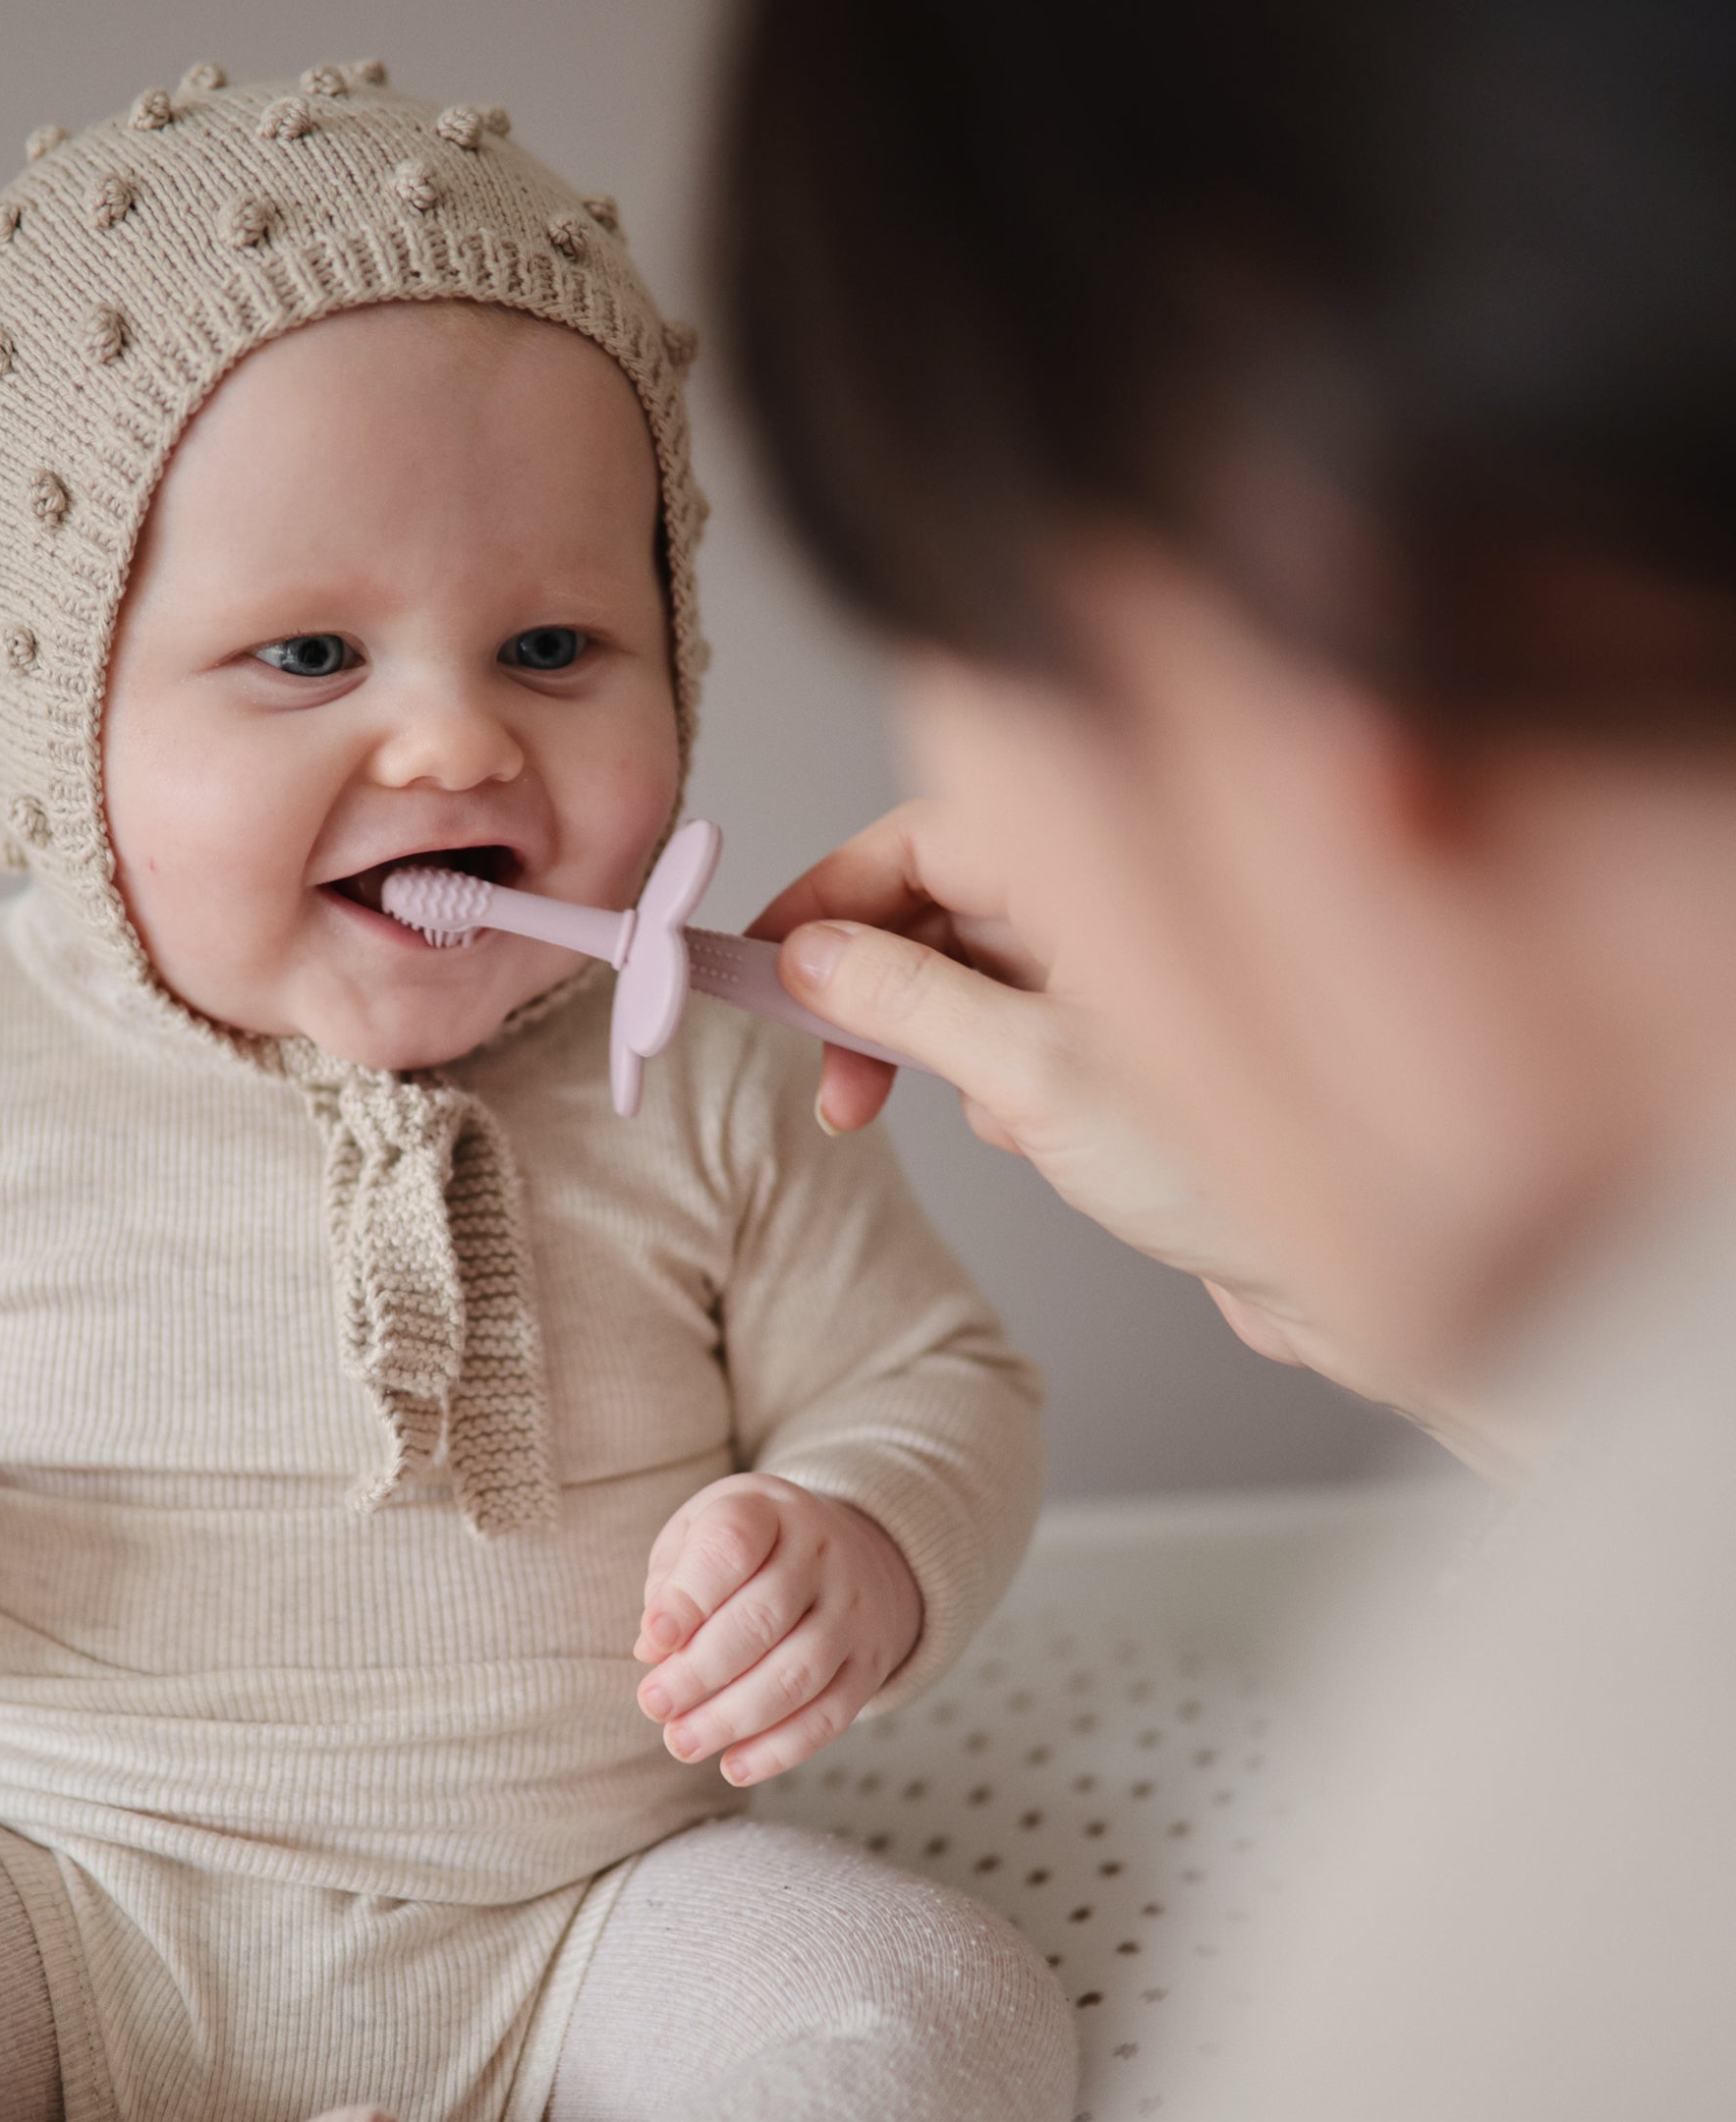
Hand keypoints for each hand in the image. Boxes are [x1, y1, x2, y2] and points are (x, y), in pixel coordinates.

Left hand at [631, 1475, 919, 1786]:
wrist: (851, 1550)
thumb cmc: (749, 1548)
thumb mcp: (702, 1532)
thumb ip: (671, 1582)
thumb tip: (652, 1649)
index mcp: (769, 1510)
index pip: (733, 1545)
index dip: (690, 1595)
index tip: (652, 1637)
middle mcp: (821, 1554)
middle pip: (764, 1617)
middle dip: (701, 1670)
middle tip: (653, 1704)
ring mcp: (852, 1610)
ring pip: (798, 1673)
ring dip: (734, 1718)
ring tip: (681, 1741)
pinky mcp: (870, 1663)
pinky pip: (831, 1715)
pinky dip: (780, 1749)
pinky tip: (733, 1765)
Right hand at [748, 800, 1308, 1329]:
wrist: (1356, 1283)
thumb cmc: (1238, 1167)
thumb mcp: (1035, 1076)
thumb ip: (908, 1003)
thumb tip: (808, 958)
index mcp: (1101, 870)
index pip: (924, 838)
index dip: (832, 893)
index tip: (765, 961)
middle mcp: (1106, 906)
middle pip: (935, 905)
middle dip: (875, 990)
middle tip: (834, 1078)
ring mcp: (1113, 975)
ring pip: (965, 977)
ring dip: (938, 1048)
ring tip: (986, 1122)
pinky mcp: (1118, 1044)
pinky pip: (1007, 1037)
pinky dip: (995, 1087)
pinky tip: (1041, 1142)